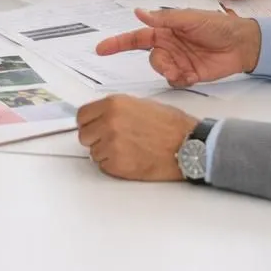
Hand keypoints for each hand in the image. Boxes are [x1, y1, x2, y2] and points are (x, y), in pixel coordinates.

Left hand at [76, 95, 197, 180]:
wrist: (188, 145)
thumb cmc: (172, 126)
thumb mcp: (141, 104)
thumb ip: (117, 110)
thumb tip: (100, 117)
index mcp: (114, 104)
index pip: (82, 116)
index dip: (89, 123)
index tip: (94, 127)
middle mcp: (109, 122)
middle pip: (84, 135)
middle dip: (96, 139)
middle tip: (113, 141)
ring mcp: (112, 144)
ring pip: (94, 152)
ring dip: (106, 153)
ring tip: (128, 150)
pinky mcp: (117, 164)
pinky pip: (104, 166)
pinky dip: (114, 166)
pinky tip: (131, 159)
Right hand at [96, 8, 260, 86]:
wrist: (243, 44)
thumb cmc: (218, 25)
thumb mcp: (191, 18)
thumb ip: (165, 18)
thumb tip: (139, 13)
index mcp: (166, 30)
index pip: (137, 37)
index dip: (118, 43)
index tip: (100, 49)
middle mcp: (169, 45)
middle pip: (150, 57)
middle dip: (158, 62)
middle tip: (171, 64)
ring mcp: (178, 60)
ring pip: (161, 70)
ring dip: (169, 70)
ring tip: (184, 69)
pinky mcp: (189, 75)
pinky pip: (174, 81)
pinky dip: (180, 79)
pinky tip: (192, 74)